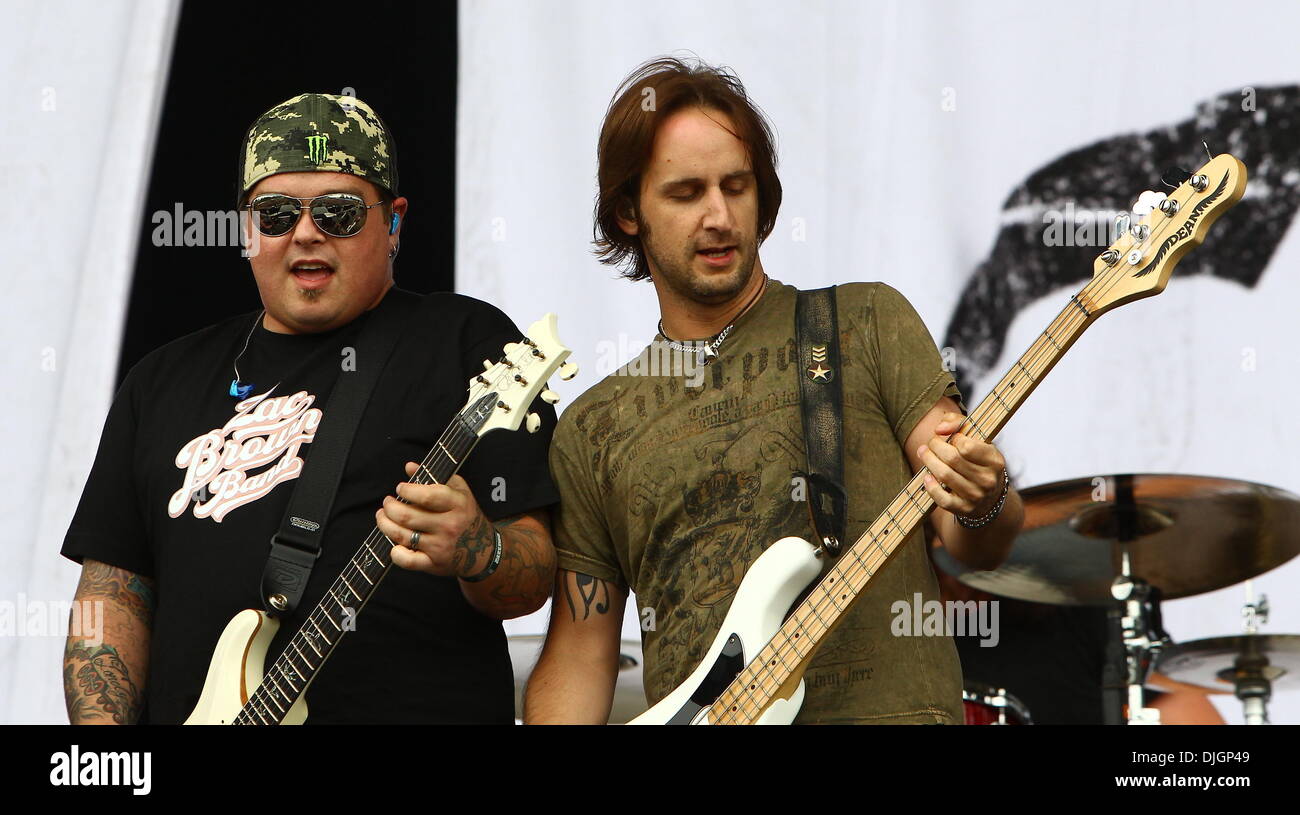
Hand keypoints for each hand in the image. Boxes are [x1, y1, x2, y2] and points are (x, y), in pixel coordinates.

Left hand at [377, 465, 495, 577]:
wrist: (483, 550)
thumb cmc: (466, 515)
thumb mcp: (459, 491)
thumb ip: (434, 476)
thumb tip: (409, 467)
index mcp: (458, 505)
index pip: (427, 496)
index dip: (408, 490)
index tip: (400, 488)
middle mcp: (450, 526)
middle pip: (408, 516)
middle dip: (390, 507)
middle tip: (387, 503)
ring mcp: (441, 546)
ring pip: (402, 536)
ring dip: (385, 524)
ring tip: (382, 516)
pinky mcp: (433, 563)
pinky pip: (407, 561)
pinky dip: (396, 553)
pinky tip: (394, 543)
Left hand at [916, 411, 1005, 518]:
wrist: (990, 497)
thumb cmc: (978, 461)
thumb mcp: (977, 439)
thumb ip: (958, 423)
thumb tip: (940, 428)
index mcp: (994, 460)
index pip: (966, 446)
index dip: (952, 438)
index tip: (948, 438)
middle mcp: (988, 479)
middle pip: (952, 459)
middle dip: (935, 447)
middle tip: (930, 444)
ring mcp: (976, 496)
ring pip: (944, 476)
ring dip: (929, 462)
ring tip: (923, 453)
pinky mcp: (964, 509)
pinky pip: (942, 499)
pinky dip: (931, 487)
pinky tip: (927, 477)